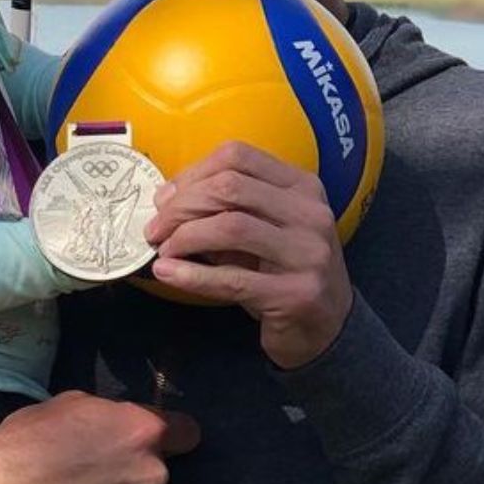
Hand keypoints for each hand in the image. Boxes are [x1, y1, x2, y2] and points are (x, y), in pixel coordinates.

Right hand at [0, 390, 199, 483]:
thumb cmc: (29, 439)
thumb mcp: (73, 404)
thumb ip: (110, 416)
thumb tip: (120, 426)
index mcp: (143, 430)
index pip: (186, 433)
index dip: (172, 438)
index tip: (155, 444)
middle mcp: (152, 472)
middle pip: (155, 471)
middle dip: (132, 472)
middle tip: (94, 475)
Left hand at [143, 141, 352, 368]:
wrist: (329, 327)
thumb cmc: (284, 272)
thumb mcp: (261, 232)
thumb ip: (222, 211)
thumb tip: (166, 198)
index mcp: (302, 187)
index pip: (238, 157)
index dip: (193, 173)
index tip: (166, 198)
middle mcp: (310, 213)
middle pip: (230, 187)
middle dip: (181, 206)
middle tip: (155, 228)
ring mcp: (307, 253)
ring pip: (230, 227)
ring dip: (185, 237)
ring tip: (163, 250)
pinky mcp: (296, 294)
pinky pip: (232, 279)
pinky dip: (192, 275)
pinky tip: (167, 273)